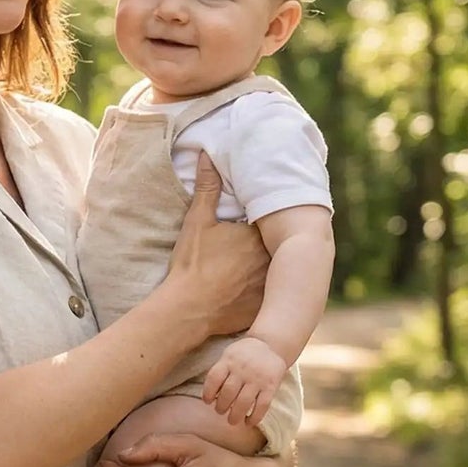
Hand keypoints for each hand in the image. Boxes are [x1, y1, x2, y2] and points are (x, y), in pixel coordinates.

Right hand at [164, 153, 267, 337]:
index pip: (271, 221)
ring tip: (260, 267)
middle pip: (278, 245)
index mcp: (257, 235)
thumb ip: (207, 188)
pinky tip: (255, 291)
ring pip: (279, 271)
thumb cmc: (192, 264)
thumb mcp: (197, 222)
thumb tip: (207, 156)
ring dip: (273, 268)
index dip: (264, 221)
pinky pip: (274, 296)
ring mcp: (270, 284)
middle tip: (258, 244)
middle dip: (273, 243)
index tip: (257, 221)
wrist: (188, 309)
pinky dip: (268, 292)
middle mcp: (270, 258)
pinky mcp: (265, 305)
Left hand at [203, 336, 287, 427]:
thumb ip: (220, 372)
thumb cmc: (244, 354)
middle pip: (228, 393)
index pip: (214, 378)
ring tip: (231, 421)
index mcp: (229, 360)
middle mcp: (242, 369)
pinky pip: (262, 405)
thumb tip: (210, 397)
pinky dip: (255, 417)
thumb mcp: (229, 355)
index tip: (207, 401)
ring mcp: (258, 378)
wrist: (271, 344)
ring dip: (235, 415)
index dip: (208, 392)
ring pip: (244, 402)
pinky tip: (248, 423)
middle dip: (221, 406)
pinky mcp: (271, 386)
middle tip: (220, 411)